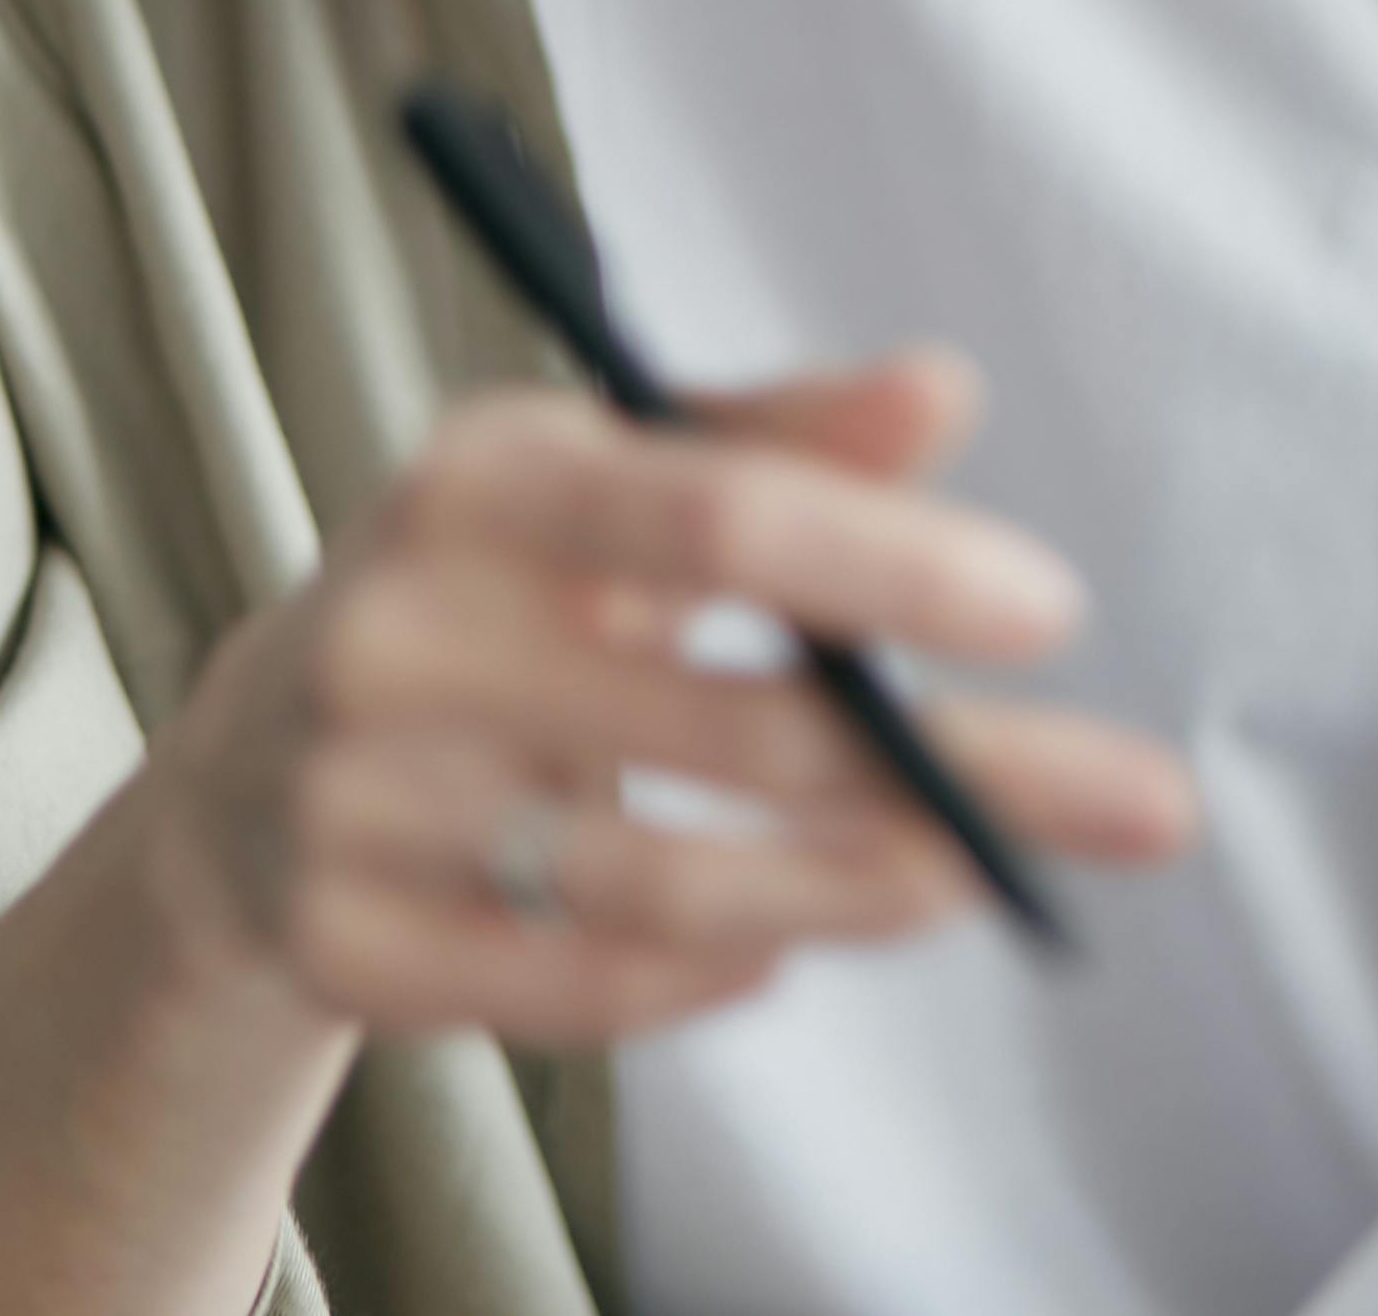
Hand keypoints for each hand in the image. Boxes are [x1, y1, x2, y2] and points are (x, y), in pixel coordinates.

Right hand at [145, 348, 1194, 1051]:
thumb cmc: (492, 585)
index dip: (892, 562)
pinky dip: (709, 975)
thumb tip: (946, 388)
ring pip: (670, 880)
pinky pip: (577, 989)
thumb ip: (779, 437)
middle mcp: (403, 632)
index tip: (1054, 606)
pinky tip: (794, 940)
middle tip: (1133, 797)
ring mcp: (360, 804)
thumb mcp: (604, 472)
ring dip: (862, 887)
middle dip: (960, 771)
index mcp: (479, 476)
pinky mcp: (346, 948)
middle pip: (735, 724)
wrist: (244, 767)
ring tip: (982, 874)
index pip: (718, 515)